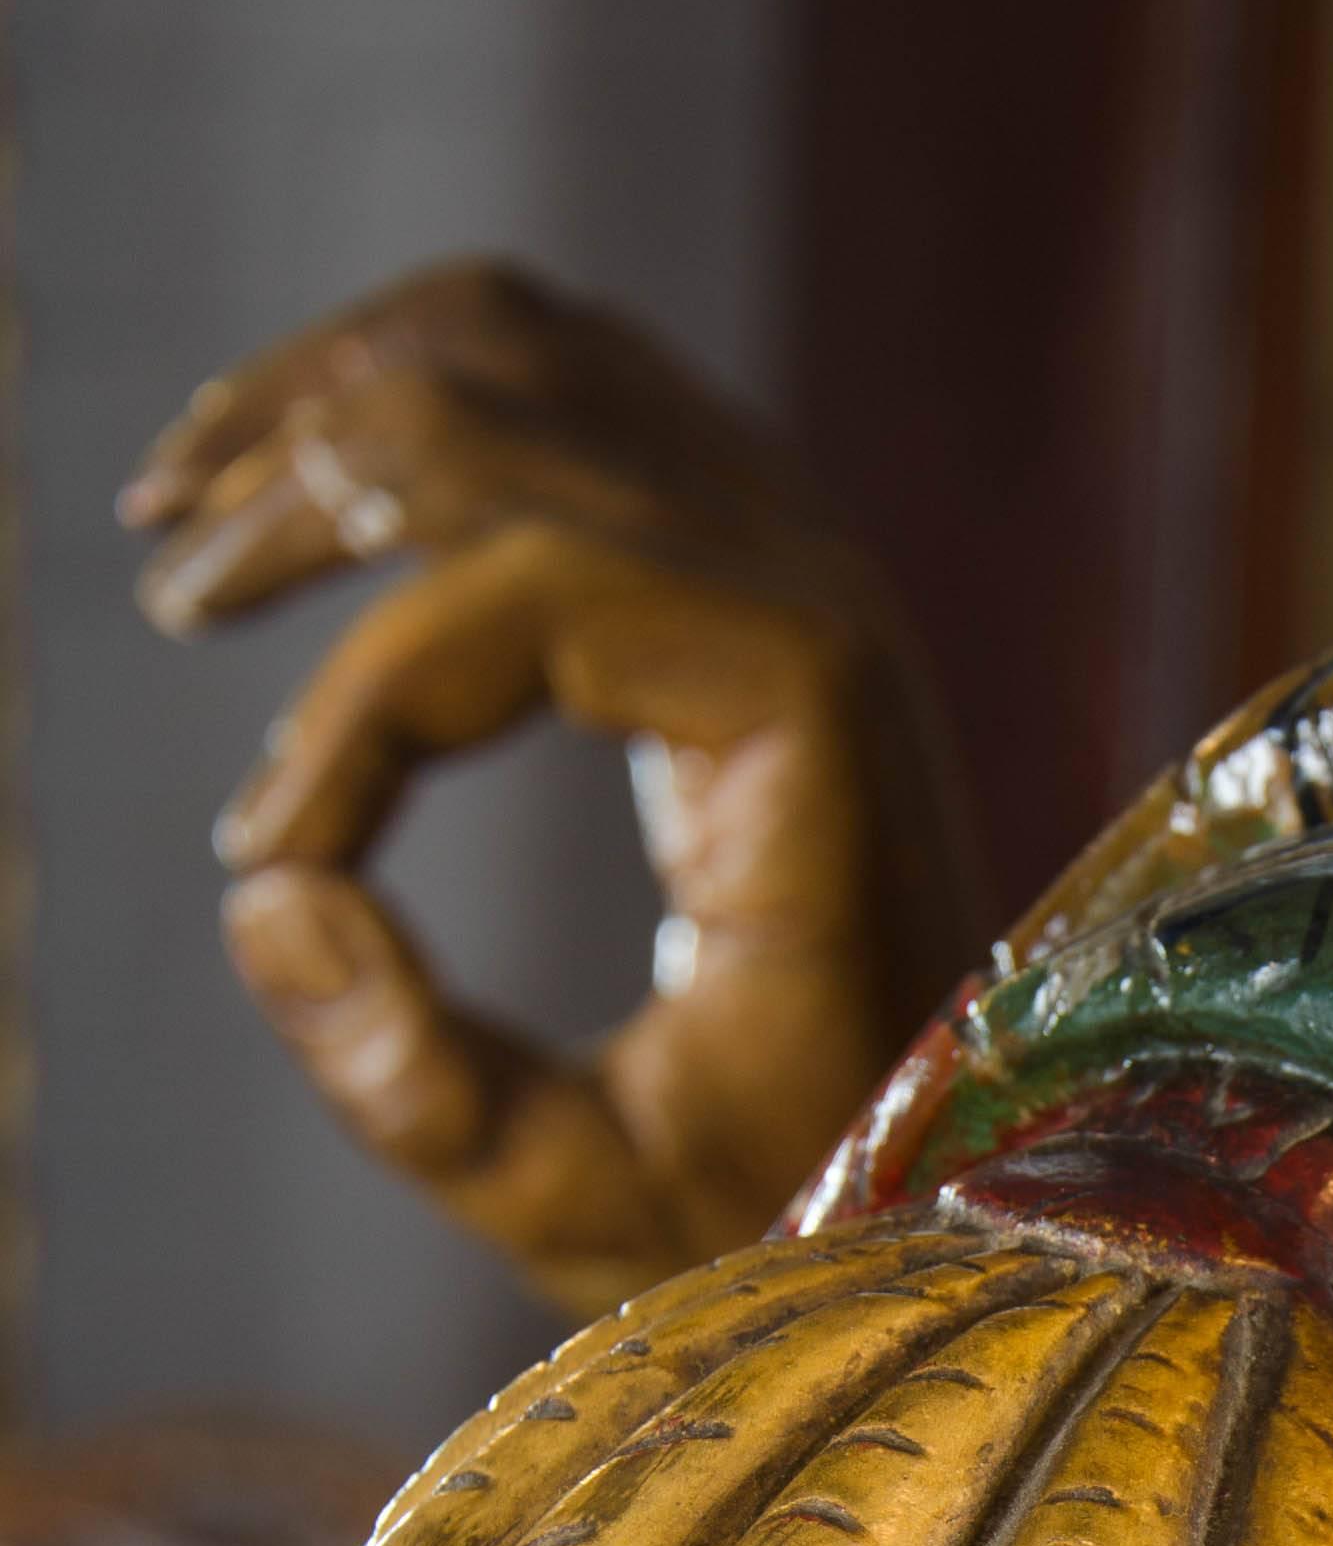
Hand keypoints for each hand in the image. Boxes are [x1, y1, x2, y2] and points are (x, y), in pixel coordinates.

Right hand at [123, 260, 982, 1321]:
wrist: (945, 1158)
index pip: (530, 593)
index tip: (266, 855)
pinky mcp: (748, 543)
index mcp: (810, 707)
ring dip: (336, 398)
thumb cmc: (787, 1190)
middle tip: (174, 597)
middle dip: (309, 492)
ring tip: (186, 505)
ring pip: (524, 344)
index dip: (365, 708)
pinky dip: (414, 390)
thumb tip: (265, 893)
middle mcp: (817, 579)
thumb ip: (423, 1088)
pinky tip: (302, 481)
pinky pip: (564, 380)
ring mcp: (791, 537)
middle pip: (509, 410)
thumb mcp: (596, 1201)